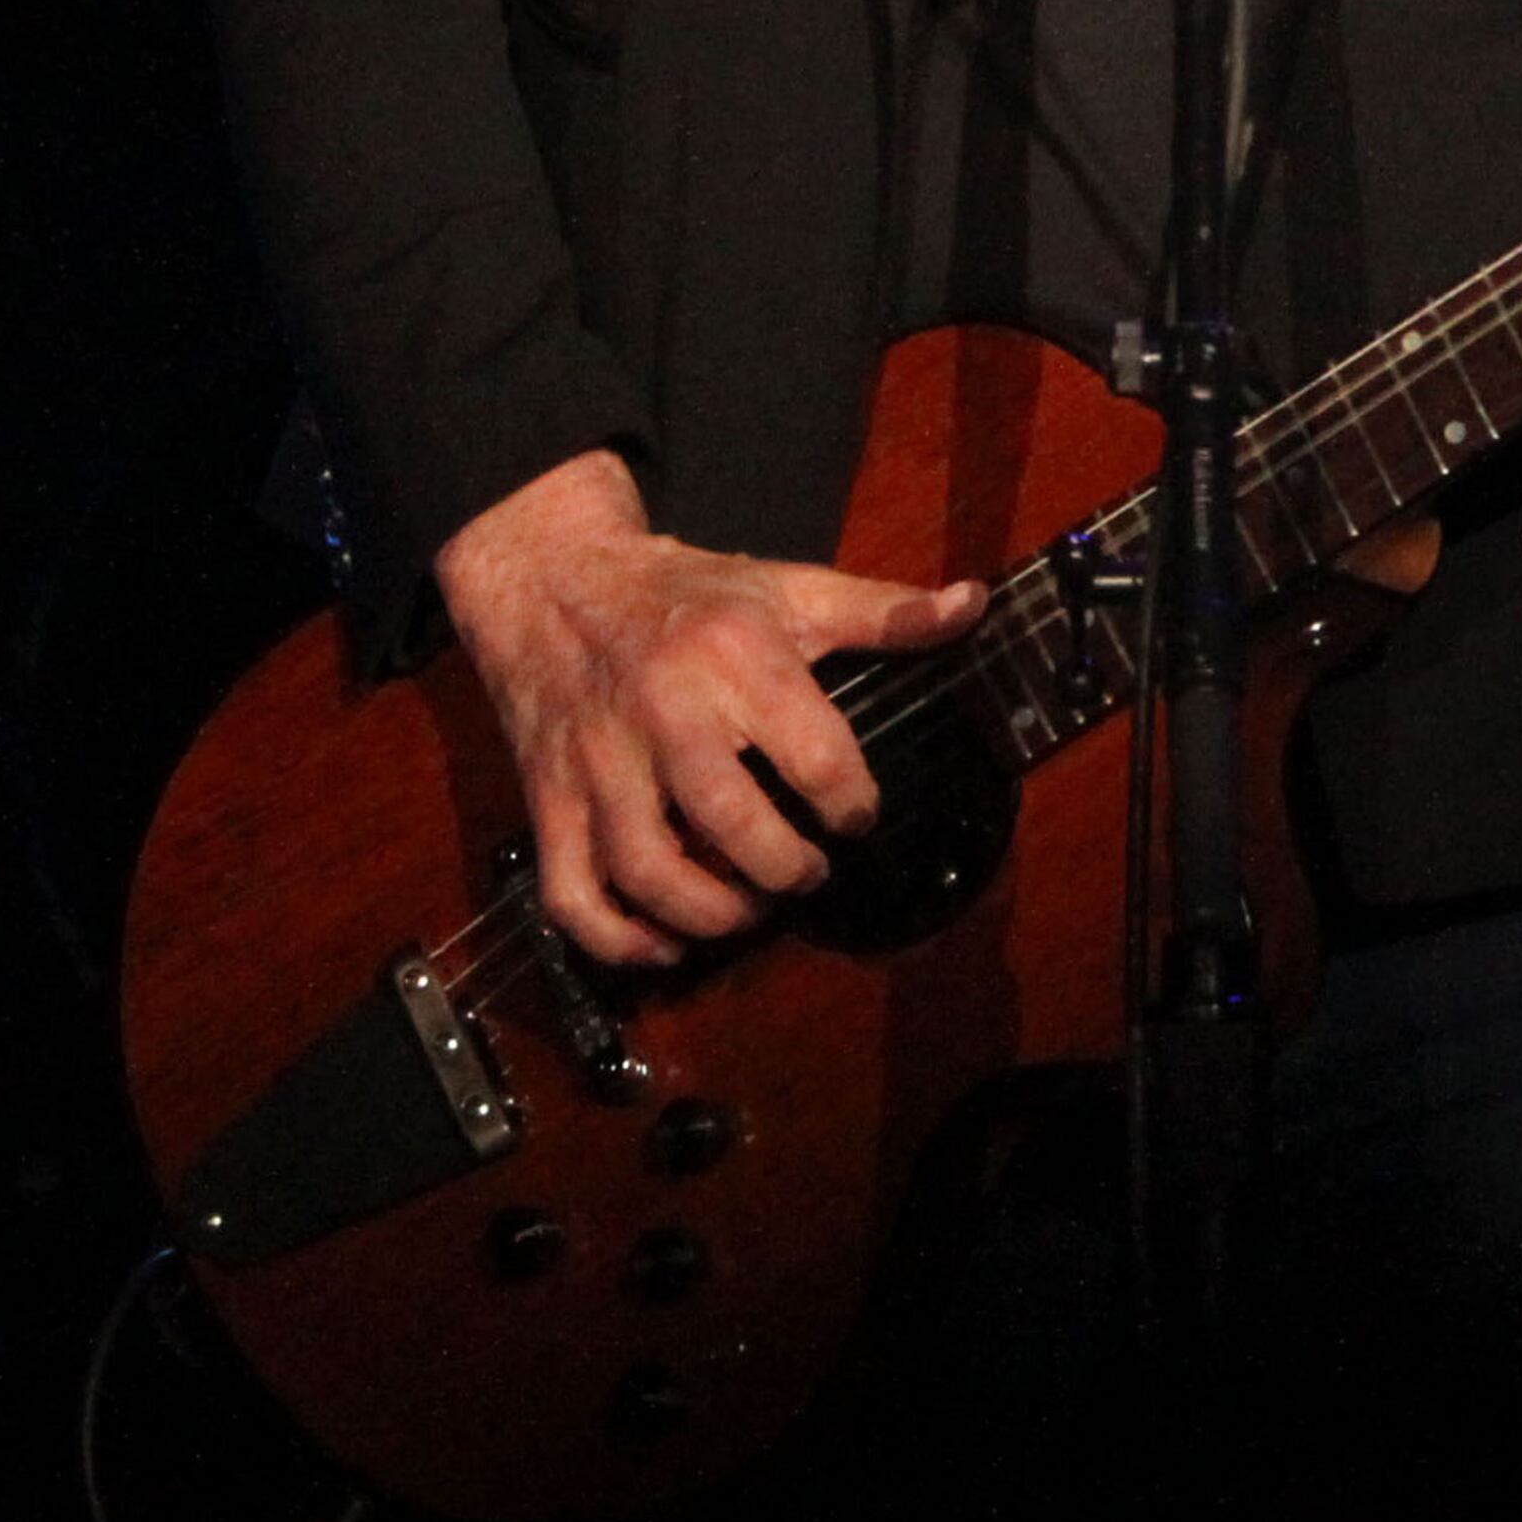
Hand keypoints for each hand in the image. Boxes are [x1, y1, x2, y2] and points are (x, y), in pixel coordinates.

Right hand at [433, 447, 984, 966]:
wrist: (554, 578)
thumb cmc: (686, 594)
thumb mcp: (787, 587)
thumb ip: (883, 610)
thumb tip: (974, 605)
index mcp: (733, 657)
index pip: (813, 755)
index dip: (852, 803)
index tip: (857, 815)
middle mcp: (663, 712)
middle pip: (729, 822)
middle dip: (784, 869)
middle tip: (808, 873)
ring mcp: (598, 763)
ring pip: (647, 870)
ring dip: (710, 915)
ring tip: (749, 908)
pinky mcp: (548, 799)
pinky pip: (572, 895)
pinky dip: (618, 940)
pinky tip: (666, 943)